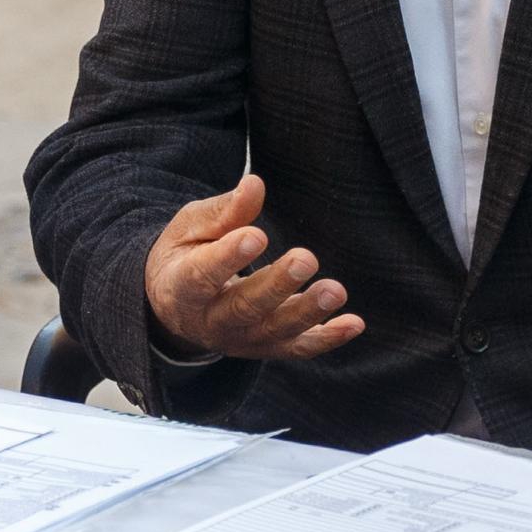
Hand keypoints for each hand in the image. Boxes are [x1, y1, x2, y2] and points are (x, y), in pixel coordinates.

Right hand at [142, 174, 363, 363]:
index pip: (202, 275)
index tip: (256, 235)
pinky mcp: (268, 346)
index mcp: (181, 288)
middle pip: (245, 308)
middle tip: (305, 259)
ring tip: (335, 290)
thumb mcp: (189, 229)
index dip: (228, 257)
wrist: (177, 308)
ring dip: (308, 312)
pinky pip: (299, 347)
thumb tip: (255, 184)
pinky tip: (354, 324)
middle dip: (277, 285)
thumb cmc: (186, 255)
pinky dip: (328, 338)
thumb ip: (223, 211)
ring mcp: (241, 339)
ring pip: (276, 330)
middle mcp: (211, 321)